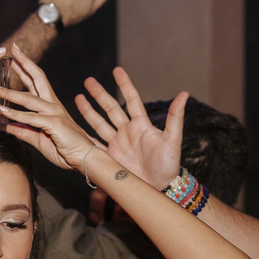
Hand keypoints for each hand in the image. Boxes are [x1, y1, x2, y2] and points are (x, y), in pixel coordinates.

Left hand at [0, 44, 98, 170]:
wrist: (85, 159)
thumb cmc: (66, 149)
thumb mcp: (39, 139)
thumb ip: (23, 131)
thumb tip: (7, 126)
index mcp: (50, 105)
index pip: (36, 82)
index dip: (25, 68)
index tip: (14, 56)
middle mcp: (53, 104)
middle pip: (37, 78)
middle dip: (24, 62)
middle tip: (12, 48)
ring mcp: (54, 112)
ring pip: (29, 98)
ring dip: (10, 92)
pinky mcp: (54, 123)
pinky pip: (31, 118)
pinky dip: (16, 114)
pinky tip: (3, 110)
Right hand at [76, 67, 186, 190]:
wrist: (159, 187)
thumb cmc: (169, 165)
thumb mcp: (173, 139)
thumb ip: (175, 117)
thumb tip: (184, 94)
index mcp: (141, 125)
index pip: (131, 99)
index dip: (124, 85)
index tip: (117, 70)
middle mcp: (127, 132)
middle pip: (111, 108)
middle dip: (99, 95)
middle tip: (88, 80)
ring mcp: (117, 144)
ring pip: (99, 124)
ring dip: (89, 111)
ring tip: (78, 97)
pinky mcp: (111, 157)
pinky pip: (94, 144)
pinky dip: (84, 136)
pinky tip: (74, 128)